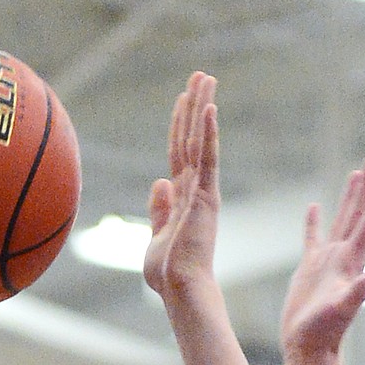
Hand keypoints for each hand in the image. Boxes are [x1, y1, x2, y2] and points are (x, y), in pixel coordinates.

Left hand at [143, 72, 219, 300]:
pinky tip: (210, 107)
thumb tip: (159, 180)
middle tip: (202, 75)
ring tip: (206, 77)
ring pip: (201, 140)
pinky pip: (207, 158)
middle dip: (196, 105)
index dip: (180, 124)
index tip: (183, 98)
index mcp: (182, 198)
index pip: (180, 153)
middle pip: (192, 138)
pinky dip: (208, 133)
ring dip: (202, 107)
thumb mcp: (155, 237)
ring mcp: (202, 192)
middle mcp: (195, 190)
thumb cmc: (169, 275)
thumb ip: (158, 210)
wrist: (180, 289)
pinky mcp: (206, 197)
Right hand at [280, 157, 364, 358]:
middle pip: (360, 213)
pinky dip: (314, 222)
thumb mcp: (341, 311)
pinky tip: (315, 208)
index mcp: (352, 261)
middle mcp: (343, 258)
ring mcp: (327, 262)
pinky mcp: (309, 270)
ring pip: (341, 220)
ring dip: (350, 197)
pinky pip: (313, 238)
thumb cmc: (324, 333)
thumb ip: (358, 293)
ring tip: (356, 173)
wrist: (307, 349)